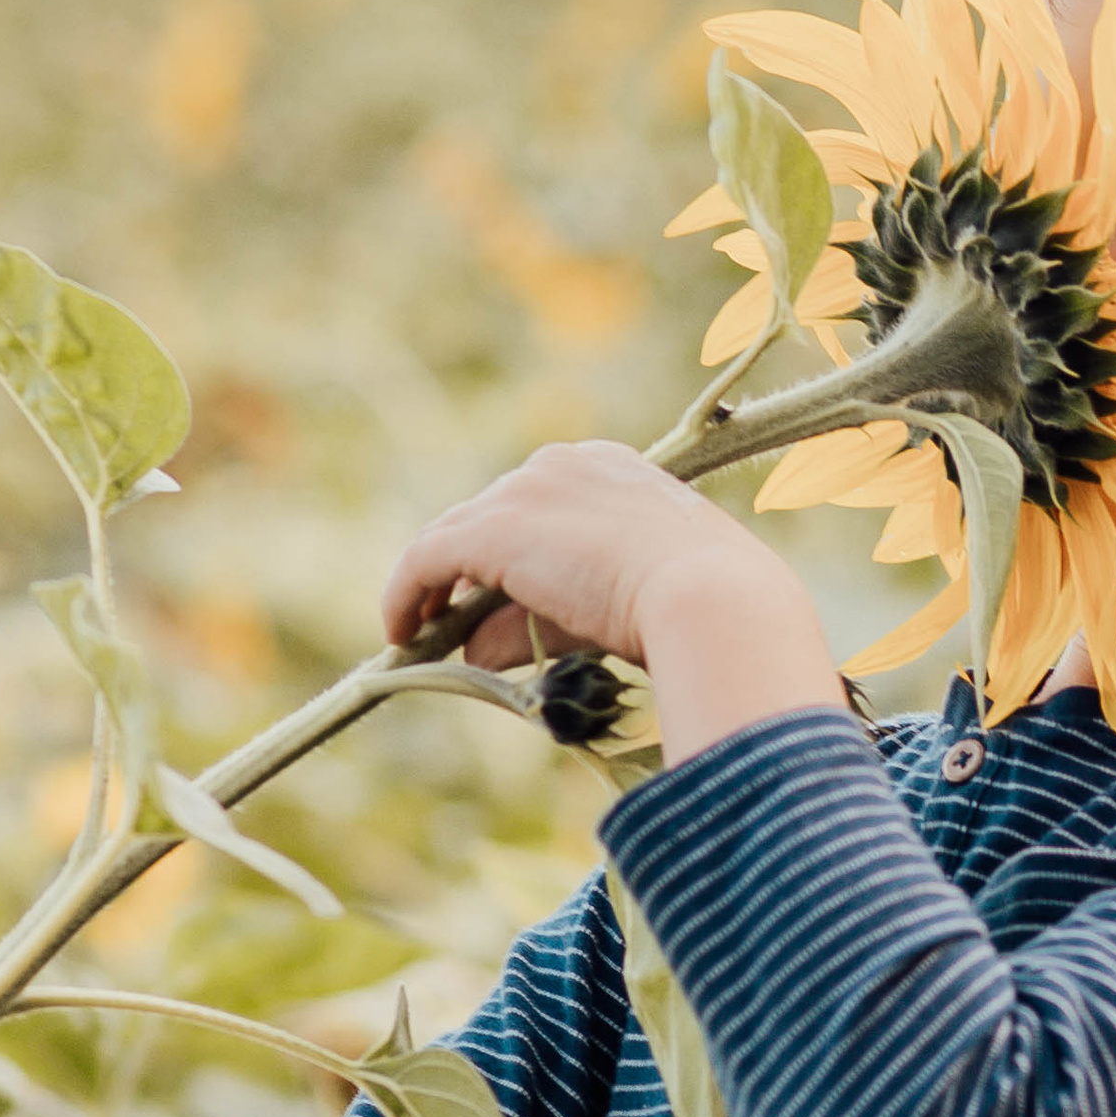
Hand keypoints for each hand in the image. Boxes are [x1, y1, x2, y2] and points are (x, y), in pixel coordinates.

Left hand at [383, 442, 846, 761]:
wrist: (714, 599)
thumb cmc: (698, 609)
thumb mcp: (613, 609)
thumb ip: (539, 623)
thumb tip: (476, 652)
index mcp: (610, 468)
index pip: (537, 504)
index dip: (508, 551)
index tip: (494, 595)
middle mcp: (563, 465)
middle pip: (491, 515)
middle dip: (467, 571)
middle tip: (447, 619)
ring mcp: (526, 491)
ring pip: (454, 536)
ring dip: (431, 584)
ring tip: (417, 629)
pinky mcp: (495, 530)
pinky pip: (426, 560)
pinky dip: (405, 594)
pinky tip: (401, 634)